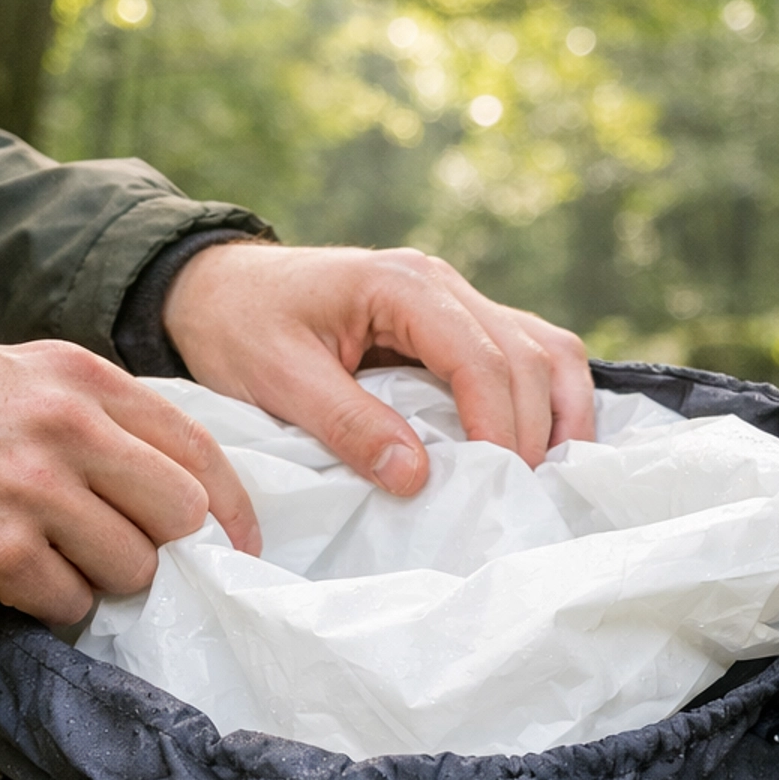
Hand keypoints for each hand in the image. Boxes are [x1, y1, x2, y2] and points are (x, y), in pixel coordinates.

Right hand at [0, 340, 260, 622]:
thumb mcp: (26, 381)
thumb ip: (106, 417)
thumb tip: (193, 487)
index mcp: (80, 376)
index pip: (196, 446)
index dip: (229, 506)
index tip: (240, 542)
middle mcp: (64, 425)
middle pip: (178, 512)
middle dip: (167, 547)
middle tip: (135, 553)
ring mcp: (33, 489)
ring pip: (133, 567)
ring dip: (106, 579)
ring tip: (60, 555)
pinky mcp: (3, 551)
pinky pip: (73, 601)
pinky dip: (56, 602)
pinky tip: (20, 574)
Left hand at [161, 243, 595, 495]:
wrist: (217, 287)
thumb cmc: (241, 326)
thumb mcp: (279, 378)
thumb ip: (348, 423)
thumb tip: (417, 477)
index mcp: (402, 285)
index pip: (479, 357)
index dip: (498, 424)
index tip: (499, 482)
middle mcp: (442, 283)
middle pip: (526, 353)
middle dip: (535, 428)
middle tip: (523, 496)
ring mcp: (456, 299)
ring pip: (544, 347)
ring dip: (561, 411)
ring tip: (553, 475)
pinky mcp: (457, 324)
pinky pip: (526, 353)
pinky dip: (548, 398)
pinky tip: (547, 446)